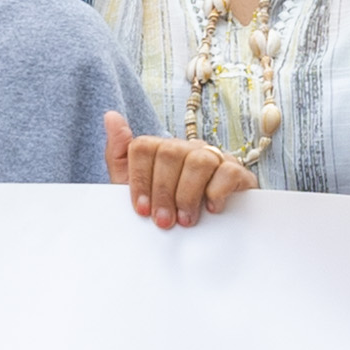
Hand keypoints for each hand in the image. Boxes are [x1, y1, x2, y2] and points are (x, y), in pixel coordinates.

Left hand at [106, 113, 255, 230]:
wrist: (206, 234)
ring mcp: (214, 158)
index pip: (143, 147)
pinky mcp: (238, 172)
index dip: (140, 179)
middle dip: (163, 192)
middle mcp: (187, 149)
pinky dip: (217, 192)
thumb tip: (110, 116)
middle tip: (164, 221)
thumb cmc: (168, 210)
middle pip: (170, 153)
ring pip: (198, 161)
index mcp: (161, 150)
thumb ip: (120, 155)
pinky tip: (211, 209)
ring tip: (186, 220)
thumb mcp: (135, 189)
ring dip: (188, 195)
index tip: (141, 210)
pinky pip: (227, 172)